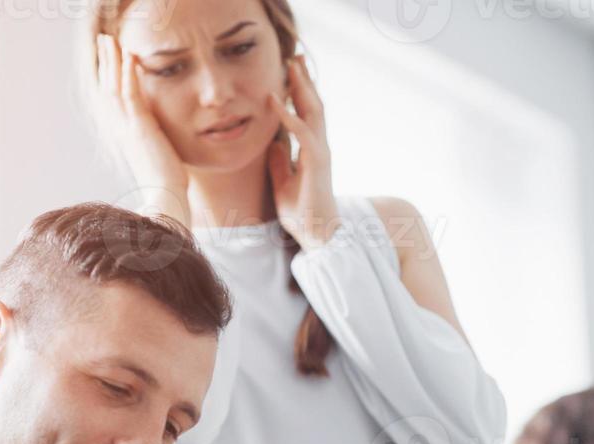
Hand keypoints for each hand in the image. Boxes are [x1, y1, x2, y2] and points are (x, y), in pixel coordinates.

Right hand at [96, 32, 191, 227]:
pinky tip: (129, 57)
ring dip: (112, 61)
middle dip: (105, 61)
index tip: (108, 56)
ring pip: (114, 87)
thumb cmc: (165, 183)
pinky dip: (128, 75)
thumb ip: (151, 141)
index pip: (111, 98)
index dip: (108, 75)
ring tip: (111, 39)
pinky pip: (131, 96)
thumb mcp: (156, 155)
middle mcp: (121, 129)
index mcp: (123, 134)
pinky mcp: (140, 129)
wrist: (165, 199)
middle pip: (107, 87)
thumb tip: (156, 139)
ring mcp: (128, 129)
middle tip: (103, 39)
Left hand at [267, 56, 341, 250]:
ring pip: (313, 111)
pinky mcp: (316, 162)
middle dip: (304, 81)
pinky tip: (275, 100)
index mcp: (313, 151)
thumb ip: (280, 164)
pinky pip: (301, 132)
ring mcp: (320, 153)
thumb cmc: (302, 215)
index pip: (308, 115)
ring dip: (301, 87)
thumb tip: (273, 146)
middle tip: (295, 57)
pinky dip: (287, 114)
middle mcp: (320, 147)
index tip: (289, 74)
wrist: (317, 236)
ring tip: (291, 66)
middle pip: (314, 106)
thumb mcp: (283, 185)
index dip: (299, 94)